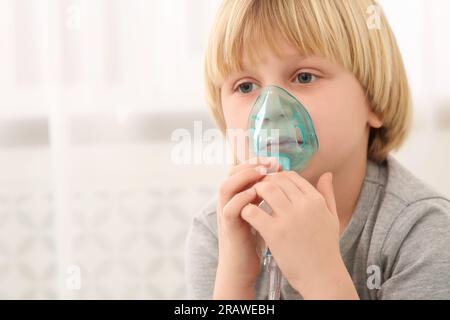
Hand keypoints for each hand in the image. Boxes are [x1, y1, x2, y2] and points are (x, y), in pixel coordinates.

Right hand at [213, 157, 279, 298]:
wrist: (243, 267)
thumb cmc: (257, 239)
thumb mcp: (264, 213)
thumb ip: (269, 197)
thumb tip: (286, 179)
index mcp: (238, 197)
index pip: (241, 170)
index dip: (256, 162)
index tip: (275, 160)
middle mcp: (229, 202)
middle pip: (231, 173)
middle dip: (250, 164)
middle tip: (269, 162)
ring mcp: (227, 214)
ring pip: (226, 187)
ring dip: (243, 177)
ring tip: (262, 173)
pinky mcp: (230, 229)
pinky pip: (230, 209)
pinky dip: (242, 199)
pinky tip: (256, 195)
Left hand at [241, 171, 358, 298]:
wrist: (322, 277)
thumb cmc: (325, 248)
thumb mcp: (331, 218)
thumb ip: (328, 194)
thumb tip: (327, 174)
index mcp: (316, 200)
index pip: (291, 176)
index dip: (277, 177)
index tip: (269, 185)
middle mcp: (304, 206)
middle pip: (277, 180)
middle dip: (264, 182)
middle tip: (256, 191)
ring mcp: (289, 218)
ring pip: (266, 189)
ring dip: (255, 192)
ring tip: (251, 200)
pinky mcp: (275, 233)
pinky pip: (254, 211)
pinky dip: (247, 209)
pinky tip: (247, 215)